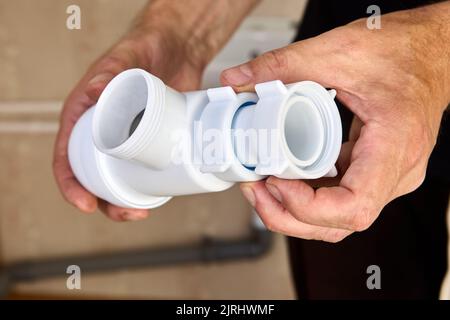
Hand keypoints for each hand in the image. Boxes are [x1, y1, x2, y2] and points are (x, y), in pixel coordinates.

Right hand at [53, 25, 203, 220]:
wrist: (176, 49)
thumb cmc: (142, 50)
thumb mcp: (125, 58)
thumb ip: (110, 70)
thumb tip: (93, 92)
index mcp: (83, 116)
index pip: (66, 156)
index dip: (71, 184)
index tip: (85, 203)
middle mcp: (101, 132)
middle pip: (94, 176)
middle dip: (106, 202)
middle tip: (129, 213)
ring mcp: (127, 139)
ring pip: (119, 178)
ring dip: (126, 201)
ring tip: (143, 211)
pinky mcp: (150, 140)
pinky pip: (143, 168)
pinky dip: (147, 186)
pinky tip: (159, 196)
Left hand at [221, 4, 449, 240]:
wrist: (433, 50)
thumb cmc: (404, 50)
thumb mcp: (338, 50)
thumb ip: (283, 64)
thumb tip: (236, 79)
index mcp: (394, 145)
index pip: (354, 207)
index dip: (308, 207)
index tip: (277, 182)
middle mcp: (397, 171)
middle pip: (340, 222)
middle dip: (289, 215)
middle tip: (255, 190)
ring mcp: (388, 175)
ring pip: (338, 218)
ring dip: (294, 212)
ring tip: (261, 187)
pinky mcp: (375, 170)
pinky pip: (340, 199)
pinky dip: (308, 197)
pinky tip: (283, 179)